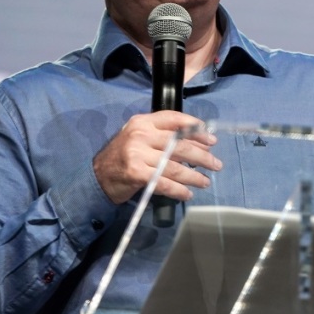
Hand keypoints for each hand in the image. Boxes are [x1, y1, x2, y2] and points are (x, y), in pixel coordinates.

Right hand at [93, 111, 222, 203]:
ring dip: (194, 175)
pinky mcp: (136, 174)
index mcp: (144, 122)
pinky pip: (164, 183)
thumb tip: (199, 144)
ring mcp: (137, 154)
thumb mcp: (140, 137)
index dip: (196, 129)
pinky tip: (188, 193)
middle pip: (180, 145)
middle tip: (216, 164)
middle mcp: (141, 135)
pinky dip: (179, 190)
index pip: (175, 119)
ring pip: (175, 166)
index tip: (211, 139)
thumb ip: (164, 137)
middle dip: (202, 156)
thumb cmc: (124, 156)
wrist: (97, 177)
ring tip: (206, 181)